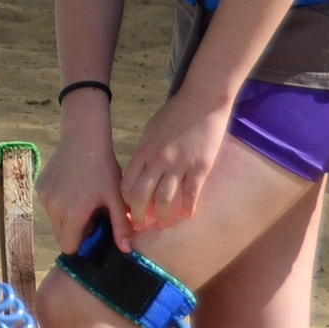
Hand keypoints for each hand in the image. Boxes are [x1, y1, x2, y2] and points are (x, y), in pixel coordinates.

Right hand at [38, 119, 128, 255]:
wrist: (83, 140)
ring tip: (83, 200)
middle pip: (61, 235)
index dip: (83, 244)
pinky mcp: (40, 187)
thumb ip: (121, 226)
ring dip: (67, 218)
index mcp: (72, 214)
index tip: (95, 231)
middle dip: (75, 231)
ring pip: (55, 220)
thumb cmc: (103, 170)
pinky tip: (73, 189)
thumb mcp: (116, 198)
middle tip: (92, 214)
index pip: (69, 246)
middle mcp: (53, 208)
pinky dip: (60, 204)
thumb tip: (126, 250)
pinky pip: (49, 206)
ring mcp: (44, 197)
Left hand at [122, 85, 233, 232]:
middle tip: (143, 226)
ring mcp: (179, 164)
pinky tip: (187, 214)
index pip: (128, 183)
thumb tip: (140, 172)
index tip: (130, 210)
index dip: (127, 201)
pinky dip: (188, 207)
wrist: (201, 101)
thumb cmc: (175, 114)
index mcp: (144, 151)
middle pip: (142, 195)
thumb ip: (145, 152)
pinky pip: (191, 193)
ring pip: (166, 199)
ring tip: (165, 224)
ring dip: (164, 216)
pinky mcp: (200, 166)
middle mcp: (158, 160)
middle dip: (140, 215)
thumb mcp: (151, 131)